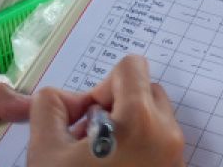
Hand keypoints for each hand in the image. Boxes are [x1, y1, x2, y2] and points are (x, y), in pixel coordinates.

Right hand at [28, 55, 183, 166]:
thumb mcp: (46, 152)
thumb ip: (49, 108)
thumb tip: (57, 95)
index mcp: (141, 120)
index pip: (132, 66)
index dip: (102, 85)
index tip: (87, 114)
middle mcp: (167, 133)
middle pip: (145, 90)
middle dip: (115, 106)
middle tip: (88, 137)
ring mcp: (176, 154)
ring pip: (153, 117)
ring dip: (126, 126)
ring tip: (99, 155)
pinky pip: (160, 141)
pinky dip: (138, 145)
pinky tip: (113, 165)